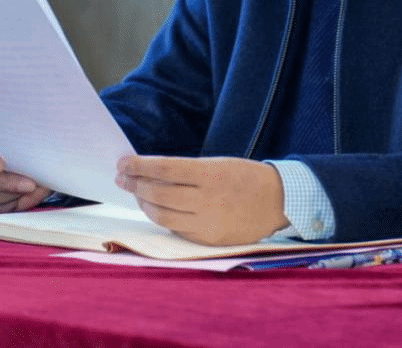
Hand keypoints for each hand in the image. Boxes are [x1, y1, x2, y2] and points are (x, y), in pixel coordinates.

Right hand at [0, 130, 51, 212]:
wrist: (27, 155)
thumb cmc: (26, 145)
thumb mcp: (29, 141)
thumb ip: (31, 149)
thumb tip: (35, 171)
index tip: (1, 165)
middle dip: (6, 183)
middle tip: (30, 185)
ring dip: (10, 196)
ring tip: (32, 191)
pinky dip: (9, 205)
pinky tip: (25, 198)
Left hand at [115, 155, 288, 246]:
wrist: (278, 202)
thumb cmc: (245, 177)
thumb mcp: (217, 164)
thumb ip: (185, 170)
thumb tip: (148, 171)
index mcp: (210, 174)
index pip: (164, 168)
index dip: (139, 165)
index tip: (123, 162)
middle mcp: (207, 200)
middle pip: (158, 193)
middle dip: (135, 184)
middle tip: (122, 177)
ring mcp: (208, 223)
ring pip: (162, 215)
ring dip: (143, 203)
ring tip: (136, 193)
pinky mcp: (208, 240)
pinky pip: (176, 230)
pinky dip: (162, 218)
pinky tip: (156, 209)